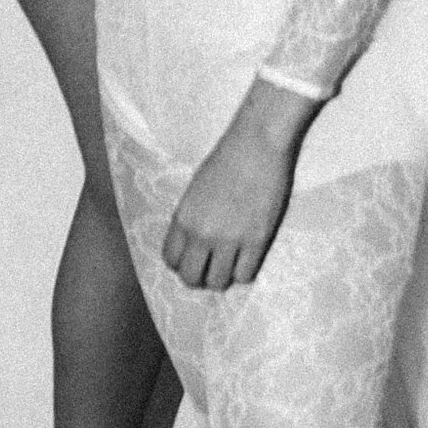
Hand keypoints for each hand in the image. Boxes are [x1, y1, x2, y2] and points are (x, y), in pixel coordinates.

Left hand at [163, 85, 313, 287]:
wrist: (257, 144)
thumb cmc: (227, 160)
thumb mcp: (196, 190)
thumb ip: (191, 219)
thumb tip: (193, 245)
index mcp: (183, 218)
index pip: (171, 259)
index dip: (181, 264)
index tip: (192, 260)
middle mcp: (202, 233)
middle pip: (191, 278)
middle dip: (200, 278)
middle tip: (211, 269)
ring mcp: (230, 239)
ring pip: (219, 282)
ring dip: (223, 277)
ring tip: (231, 265)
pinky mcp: (256, 240)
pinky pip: (245, 275)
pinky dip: (245, 273)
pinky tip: (248, 259)